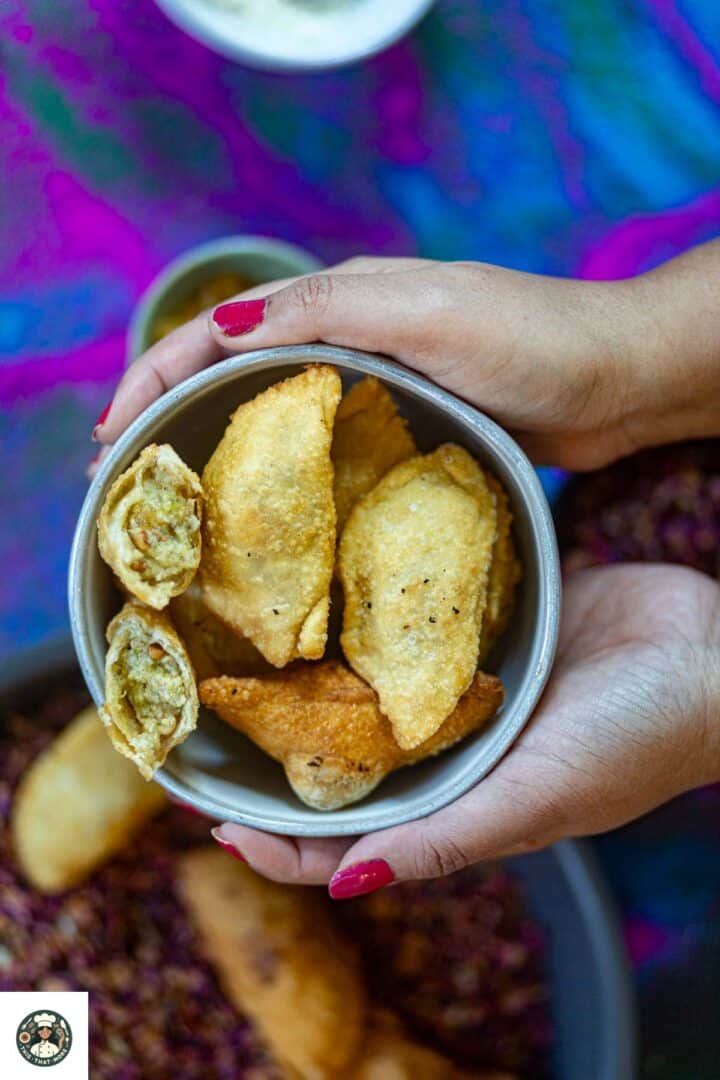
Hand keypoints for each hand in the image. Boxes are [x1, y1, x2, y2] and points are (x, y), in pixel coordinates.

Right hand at [96, 250, 716, 469]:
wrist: (614, 381)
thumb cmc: (530, 337)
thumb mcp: (424, 312)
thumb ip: (327, 310)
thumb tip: (220, 327)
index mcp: (340, 300)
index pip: (220, 330)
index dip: (157, 373)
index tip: (113, 434)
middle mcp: (348, 337)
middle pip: (233, 369)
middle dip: (171, 412)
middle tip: (125, 477)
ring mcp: (374, 383)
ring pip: (271, 411)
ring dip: (216, 444)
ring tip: (175, 500)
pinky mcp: (403, 426)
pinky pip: (319, 446)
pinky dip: (278, 471)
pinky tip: (265, 509)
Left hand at [210, 564, 719, 896]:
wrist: (709, 651)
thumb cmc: (636, 737)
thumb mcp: (540, 797)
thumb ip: (449, 839)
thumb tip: (342, 885)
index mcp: (456, 798)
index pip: (348, 835)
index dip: (280, 839)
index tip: (214, 817)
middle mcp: (447, 745)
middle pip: (343, 759)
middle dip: (280, 752)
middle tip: (211, 720)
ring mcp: (460, 683)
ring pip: (369, 686)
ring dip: (314, 678)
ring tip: (246, 650)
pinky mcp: (478, 627)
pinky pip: (409, 624)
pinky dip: (369, 617)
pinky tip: (322, 589)